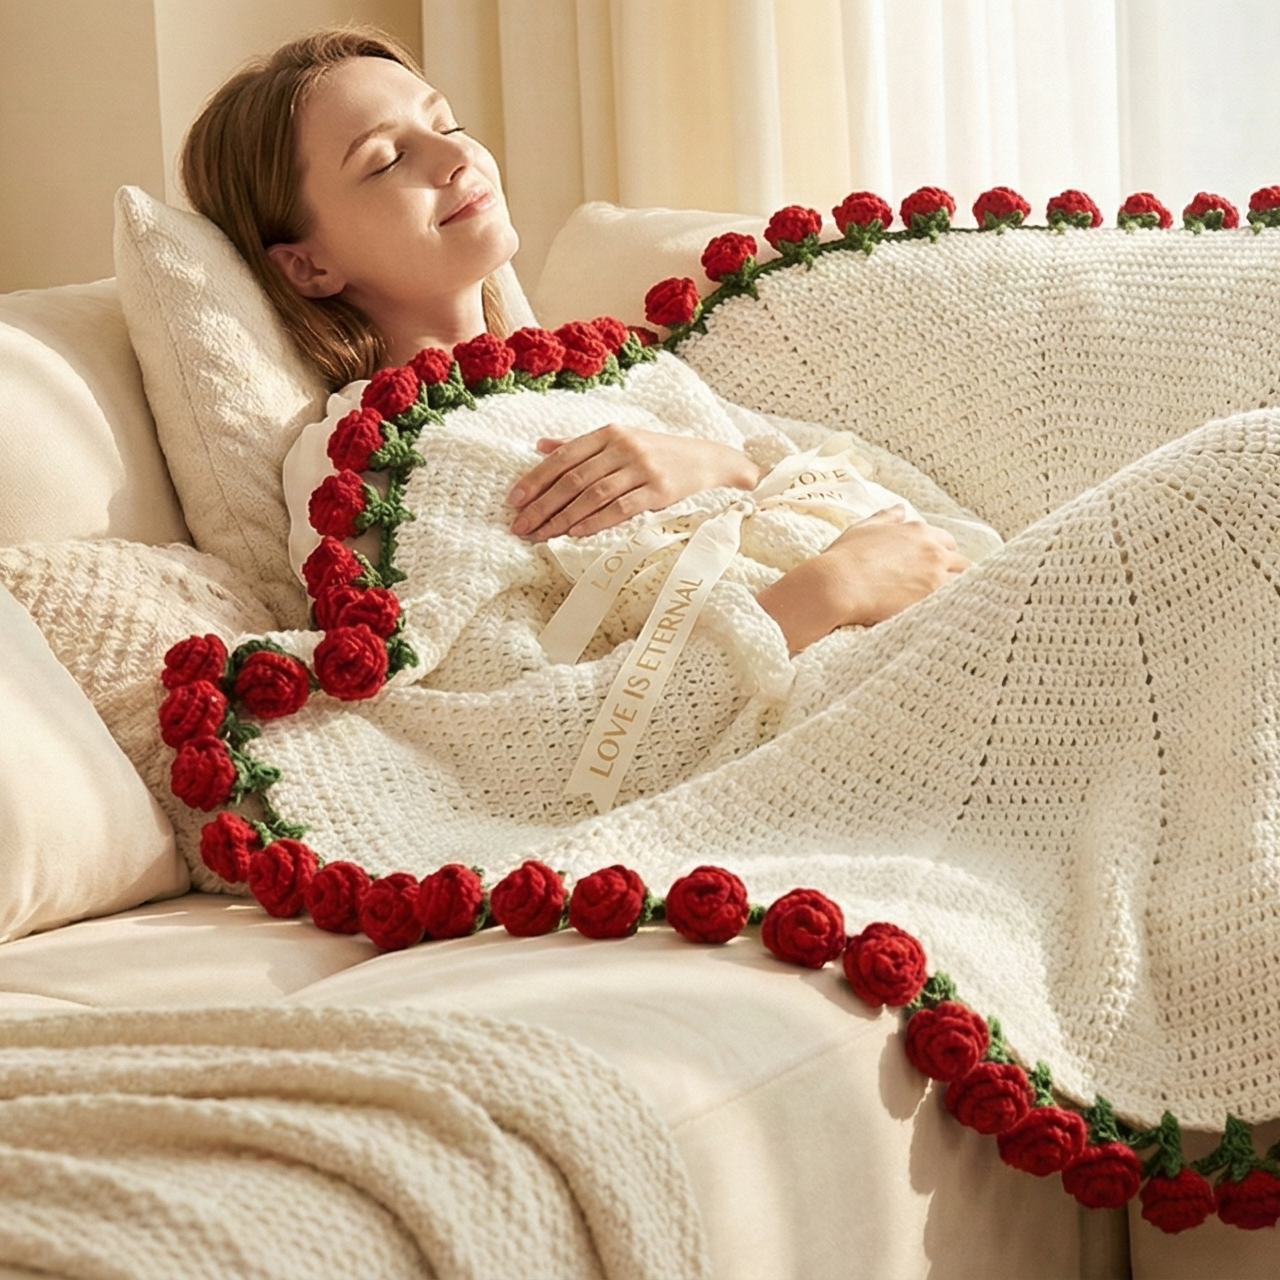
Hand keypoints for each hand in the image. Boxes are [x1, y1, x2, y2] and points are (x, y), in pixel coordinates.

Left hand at [507, 424, 759, 539]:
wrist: (704, 458)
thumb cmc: (655, 452)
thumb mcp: (619, 440)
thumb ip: (579, 444)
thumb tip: (540, 445)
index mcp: (608, 433)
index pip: (563, 457)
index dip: (535, 479)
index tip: (514, 500)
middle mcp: (622, 447)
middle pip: (573, 479)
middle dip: (543, 504)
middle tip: (521, 525)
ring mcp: (641, 468)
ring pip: (593, 494)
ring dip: (563, 517)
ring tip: (542, 534)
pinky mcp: (658, 490)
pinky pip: (620, 507)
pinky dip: (596, 521)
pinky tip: (576, 533)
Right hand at [757, 506, 968, 652]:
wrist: (838, 585)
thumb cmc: (845, 557)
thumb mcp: (864, 528)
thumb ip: (886, 518)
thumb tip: (900, 508)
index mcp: (918, 530)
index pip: (946, 541)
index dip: (940, 554)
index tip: (931, 566)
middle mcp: (932, 549)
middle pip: (959, 561)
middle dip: (951, 571)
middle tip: (937, 586)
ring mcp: (935, 574)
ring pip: (962, 581)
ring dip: (953, 589)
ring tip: (940, 601)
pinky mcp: (933, 597)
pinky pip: (954, 600)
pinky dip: (951, 604)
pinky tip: (942, 612)